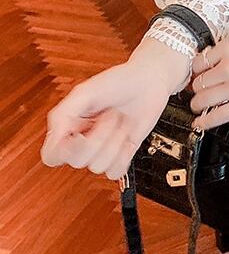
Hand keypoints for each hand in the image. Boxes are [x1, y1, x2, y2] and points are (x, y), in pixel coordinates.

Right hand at [40, 38, 192, 179]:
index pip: (52, 156)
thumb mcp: (85, 91)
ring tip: (121, 121)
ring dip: (115, 142)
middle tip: (110, 114)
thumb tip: (54, 137)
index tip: (80, 134)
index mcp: (68, 126)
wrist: (150, 81)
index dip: (64, 151)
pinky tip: (128, 138)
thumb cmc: (119, 81)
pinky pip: (115, 172)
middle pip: (78, 161)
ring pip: (98, 166)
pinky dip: (124, 155)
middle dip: (100, 136)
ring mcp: (103, 148)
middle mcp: (83, 140)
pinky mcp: (122, 154)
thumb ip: (64, 113)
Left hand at [188, 33, 228, 129]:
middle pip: (196, 83)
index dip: (194, 72)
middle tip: (196, 93)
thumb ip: (228, 56)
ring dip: (198, 105)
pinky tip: (200, 123)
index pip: (197, 63)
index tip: (194, 78)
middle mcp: (228, 66)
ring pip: (201, 100)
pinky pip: (216, 116)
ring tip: (199, 107)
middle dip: (195, 90)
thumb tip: (212, 68)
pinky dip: (204, 122)